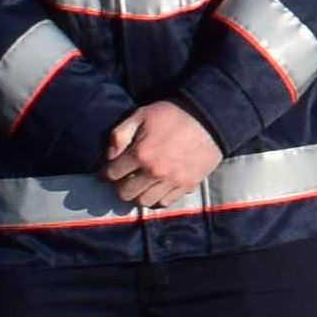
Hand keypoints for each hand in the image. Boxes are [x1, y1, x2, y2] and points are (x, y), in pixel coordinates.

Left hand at [102, 101, 221, 206]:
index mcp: (140, 153)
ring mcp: (172, 181)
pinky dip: (157, 198)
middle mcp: (155, 172)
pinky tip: (157, 188)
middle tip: (124, 179)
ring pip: (144, 201)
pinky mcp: (187, 185)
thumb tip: (109, 156)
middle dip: (120, 186)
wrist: (210, 120)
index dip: (106, 172)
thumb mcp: (141, 115)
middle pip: (125, 193)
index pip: (112, 174)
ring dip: (138, 194)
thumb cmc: (173, 114)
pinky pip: (166, 202)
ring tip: (140, 185)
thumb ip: (119, 134)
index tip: (109, 170)